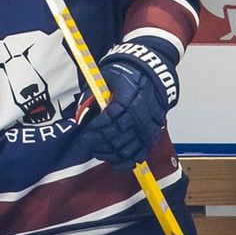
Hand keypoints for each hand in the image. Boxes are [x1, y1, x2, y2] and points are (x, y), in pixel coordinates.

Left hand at [80, 44, 176, 169]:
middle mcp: (141, 109)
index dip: (97, 127)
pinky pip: (145, 149)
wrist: (150, 71)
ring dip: (114, 152)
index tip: (87, 132)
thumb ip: (93, 95)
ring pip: (133, 144)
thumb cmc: (125, 74)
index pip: (111, 115)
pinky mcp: (155, 129)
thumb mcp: (106, 77)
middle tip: (90, 143)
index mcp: (128, 94)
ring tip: (99, 153)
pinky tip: (119, 163)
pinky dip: (132, 159)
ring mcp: (150, 120)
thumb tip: (80, 116)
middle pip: (121, 133)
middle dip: (102, 141)